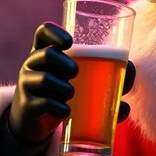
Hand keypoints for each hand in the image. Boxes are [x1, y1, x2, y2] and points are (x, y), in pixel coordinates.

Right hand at [9, 22, 135, 143]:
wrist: (37, 123)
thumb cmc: (64, 95)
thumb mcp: (82, 85)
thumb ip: (110, 83)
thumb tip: (128, 95)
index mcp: (47, 53)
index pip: (42, 33)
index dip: (54, 32)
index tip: (71, 42)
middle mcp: (33, 65)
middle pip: (44, 54)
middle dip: (63, 61)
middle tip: (76, 71)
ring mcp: (27, 85)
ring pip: (43, 78)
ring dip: (63, 86)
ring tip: (73, 93)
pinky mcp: (27, 106)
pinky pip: (41, 103)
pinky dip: (58, 107)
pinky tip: (66, 112)